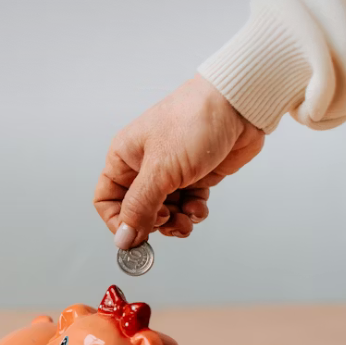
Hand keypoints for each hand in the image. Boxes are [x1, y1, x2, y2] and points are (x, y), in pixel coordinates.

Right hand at [93, 75, 264, 248]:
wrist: (238, 105)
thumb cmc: (193, 122)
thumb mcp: (160, 170)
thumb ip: (139, 208)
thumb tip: (123, 239)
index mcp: (124, 158)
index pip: (106, 200)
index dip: (118, 222)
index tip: (135, 236)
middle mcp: (143, 167)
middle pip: (137, 211)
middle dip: (153, 223)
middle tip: (169, 222)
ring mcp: (169, 173)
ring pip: (163, 212)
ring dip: (176, 221)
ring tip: (188, 218)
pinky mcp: (194, 177)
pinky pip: (186, 205)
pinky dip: (193, 212)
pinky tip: (199, 206)